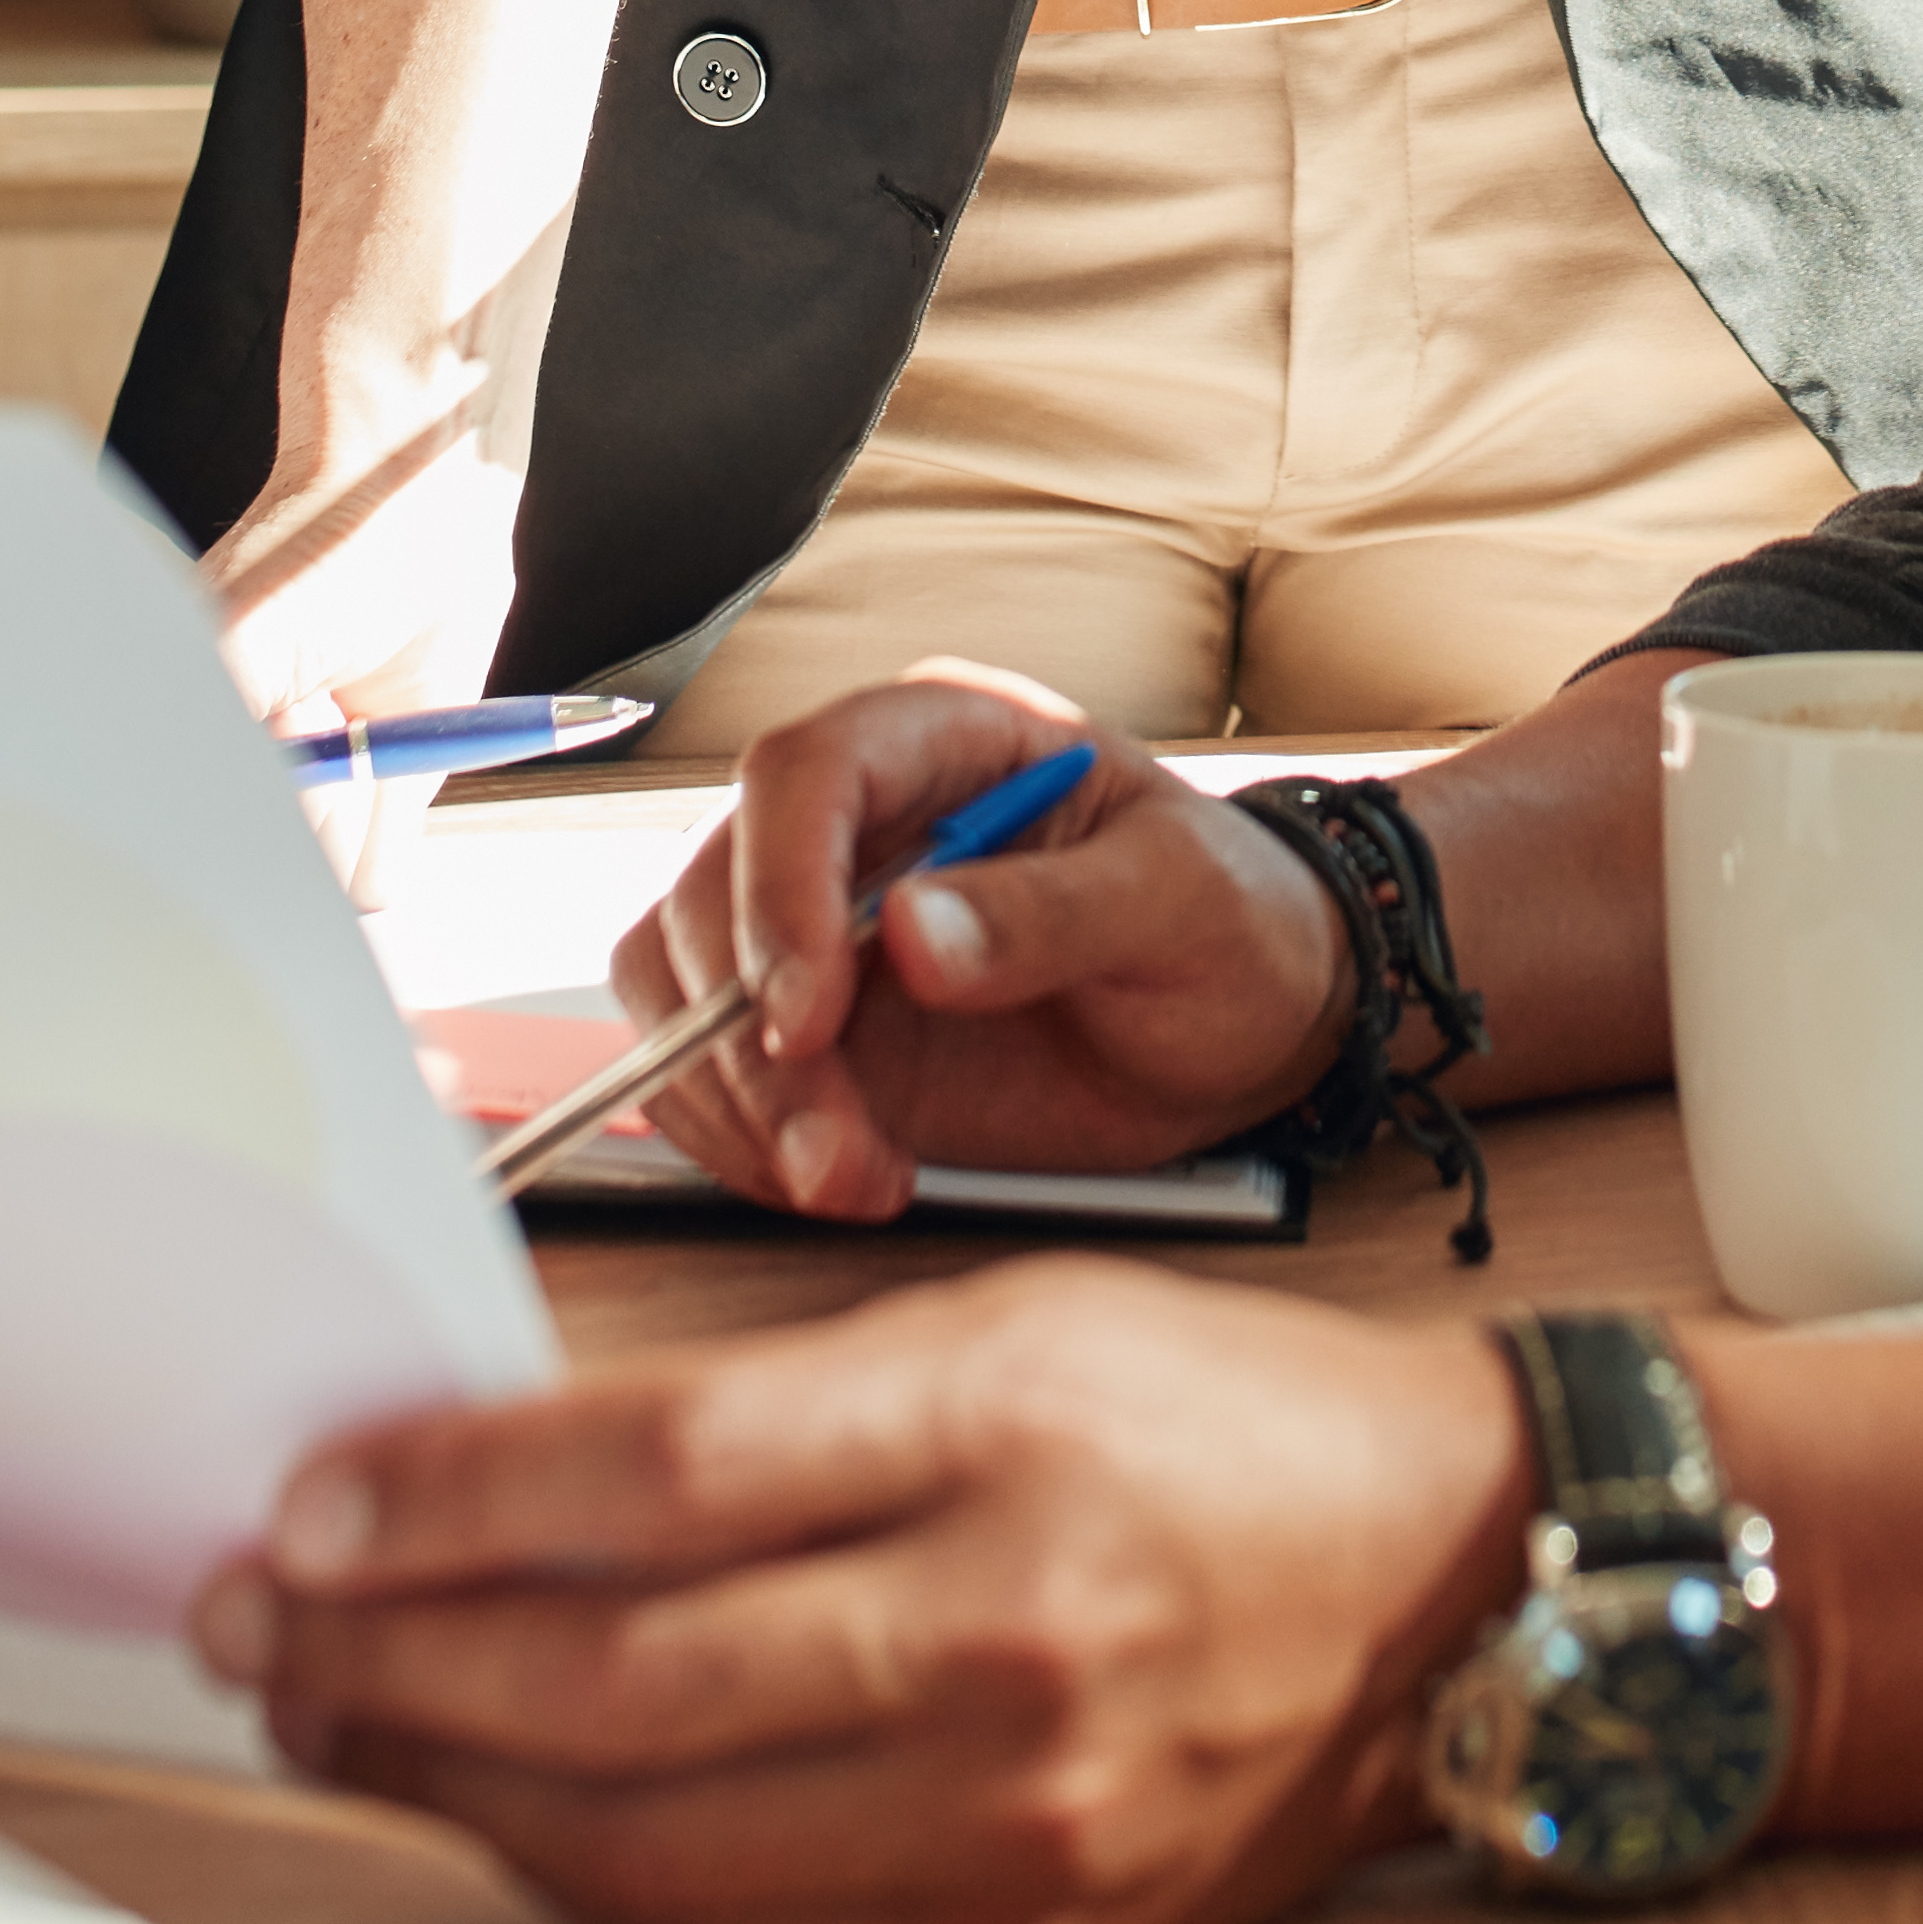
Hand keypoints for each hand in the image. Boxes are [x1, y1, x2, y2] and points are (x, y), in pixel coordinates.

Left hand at [198, 1255, 1529, 1923]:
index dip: (446, 1500)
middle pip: (618, 1679)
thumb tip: (487, 1480)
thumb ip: (764, 1409)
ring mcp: (1013, 1815)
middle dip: (390, 1658)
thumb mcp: (1003, 1325)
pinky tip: (501, 1818)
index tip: (303, 1503)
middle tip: (255, 1623)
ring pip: (647, 1843)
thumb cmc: (1212, 1421)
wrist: (1454, 1579)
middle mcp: (1006, 1629)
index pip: (655, 1472)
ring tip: (336, 1718)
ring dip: (448, 1788)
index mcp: (999, 1424)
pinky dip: (586, 1886)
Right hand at [601, 669, 1353, 1212]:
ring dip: (735, 1100)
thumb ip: (1052, 913)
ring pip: (677, 985)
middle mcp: (853, 824)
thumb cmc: (1231, 925)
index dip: (780, 889)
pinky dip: (739, 1139)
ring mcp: (813, 927)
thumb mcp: (1180, 902)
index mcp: (945, 743)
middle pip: (712, 893)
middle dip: (750, 1038)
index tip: (809, 1017)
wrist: (1245, 1026)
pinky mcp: (803, 1029)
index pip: (803, 773)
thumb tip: (914, 933)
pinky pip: (701, 1069)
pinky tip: (834, 1181)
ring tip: (850, 1180)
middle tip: (833, 1148)